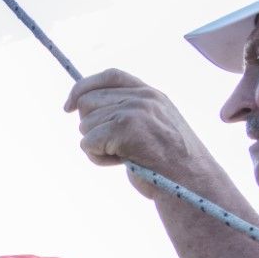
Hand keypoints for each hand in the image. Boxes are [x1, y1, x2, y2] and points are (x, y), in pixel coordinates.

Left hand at [63, 69, 212, 191]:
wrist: (189, 181)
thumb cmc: (167, 162)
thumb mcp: (153, 125)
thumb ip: (128, 110)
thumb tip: (82, 106)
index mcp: (150, 93)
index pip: (109, 76)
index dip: (83, 88)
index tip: (68, 107)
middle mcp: (142, 97)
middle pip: (88, 102)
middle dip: (91, 127)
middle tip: (114, 146)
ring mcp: (134, 110)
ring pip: (85, 124)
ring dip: (97, 146)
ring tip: (123, 155)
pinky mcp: (124, 128)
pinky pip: (87, 142)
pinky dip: (98, 158)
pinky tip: (121, 162)